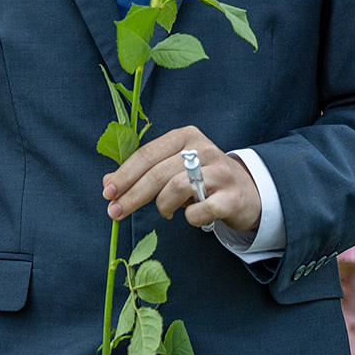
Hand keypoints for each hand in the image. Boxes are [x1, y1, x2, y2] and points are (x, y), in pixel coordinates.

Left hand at [103, 127, 262, 232]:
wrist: (247, 192)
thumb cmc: (202, 179)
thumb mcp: (173, 168)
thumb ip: (143, 172)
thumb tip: (108, 182)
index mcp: (186, 136)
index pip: (148, 154)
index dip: (125, 174)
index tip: (107, 192)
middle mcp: (203, 150)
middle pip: (158, 173)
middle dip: (132, 195)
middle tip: (115, 212)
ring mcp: (220, 173)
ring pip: (176, 188)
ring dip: (162, 206)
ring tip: (165, 212)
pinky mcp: (231, 197)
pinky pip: (199, 210)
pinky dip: (188, 218)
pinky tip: (189, 216)